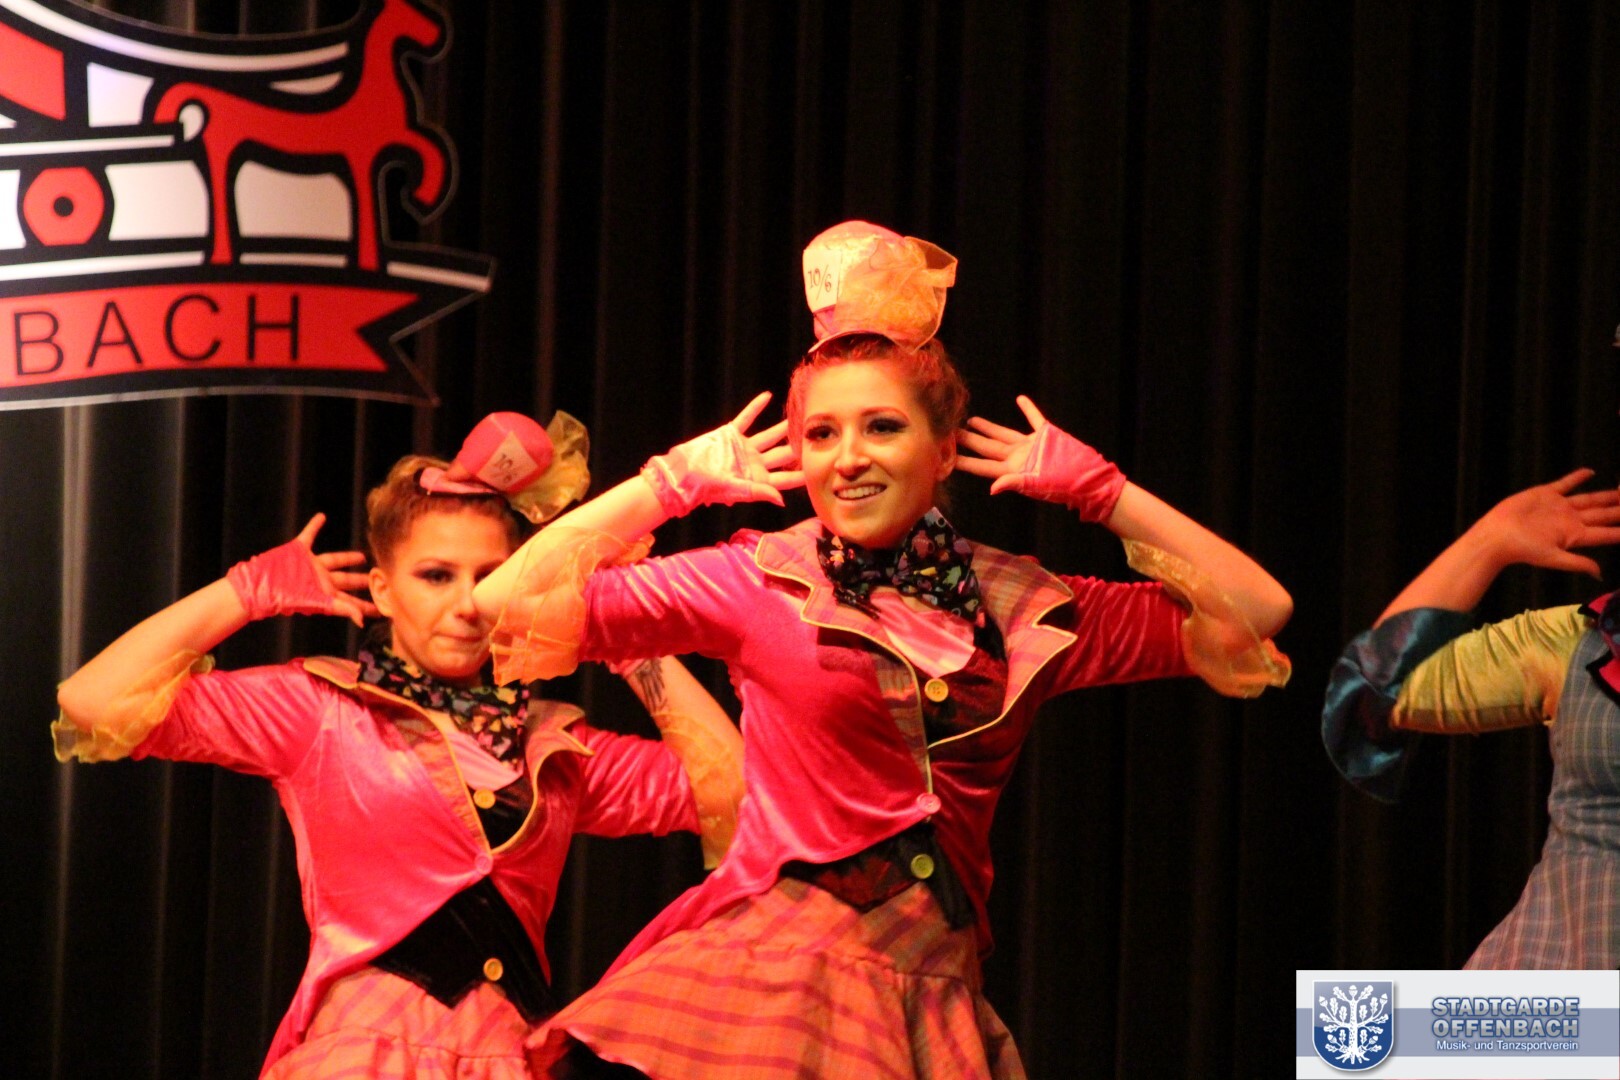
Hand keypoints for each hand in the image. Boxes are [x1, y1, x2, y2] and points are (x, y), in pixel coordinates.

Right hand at [226, 513, 377, 625]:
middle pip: (347, 580)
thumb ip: (343, 610)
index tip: (381, 608)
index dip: (365, 605)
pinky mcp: (298, 551)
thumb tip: (362, 622)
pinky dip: (314, 526)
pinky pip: (308, 535)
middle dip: (361, 581)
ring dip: (347, 557)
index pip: (351, 601)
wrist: (262, 586)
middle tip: (376, 578)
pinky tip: (321, 516)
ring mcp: (311, 564)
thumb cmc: (287, 598)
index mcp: (326, 593)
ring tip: (361, 556)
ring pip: (334, 559)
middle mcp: (321, 579)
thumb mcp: (319, 604)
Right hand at [641, 391, 803, 516]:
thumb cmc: (708, 487)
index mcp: (757, 479)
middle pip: (781, 455)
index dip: (801, 475)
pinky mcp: (731, 434)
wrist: (683, 474)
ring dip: (782, 427)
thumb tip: (783, 501)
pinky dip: (756, 407)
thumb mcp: (736, 490)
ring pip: (768, 436)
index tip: (818, 469)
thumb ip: (760, 492)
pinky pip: (746, 418)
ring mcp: (743, 448)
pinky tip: (768, 396)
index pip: (784, 478)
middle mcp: (754, 463)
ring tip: (798, 417)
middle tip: (816, 438)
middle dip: (797, 449)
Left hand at [956, 395, 1125, 521]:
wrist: (1086, 478)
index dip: (964, 461)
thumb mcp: (1036, 485)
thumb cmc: (1061, 486)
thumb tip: (992, 489)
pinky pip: (1035, 419)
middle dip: (969, 441)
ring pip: (1003, 433)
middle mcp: (1017, 457)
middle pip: (987, 447)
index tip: (946, 457)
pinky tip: (1020, 399)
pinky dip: (1028, 409)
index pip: (982, 465)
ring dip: (988, 427)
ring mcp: (1030, 445)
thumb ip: (1013, 483)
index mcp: (1012, 469)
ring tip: (972, 420)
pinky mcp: (1047, 435)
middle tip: (950, 433)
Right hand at [1469, 469, 1619, 578]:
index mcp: (1576, 536)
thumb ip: (1577, 563)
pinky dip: (1578, 477)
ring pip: (1590, 499)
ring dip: (1606, 495)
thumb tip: (1599, 574)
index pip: (1606, 533)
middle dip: (1619, 510)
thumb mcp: (1552, 558)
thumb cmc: (1522, 549)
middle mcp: (1571, 520)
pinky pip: (1566, 484)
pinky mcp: (1546, 494)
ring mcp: (1560, 506)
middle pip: (1603, 514)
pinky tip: (1590, 472)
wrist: (1497, 535)